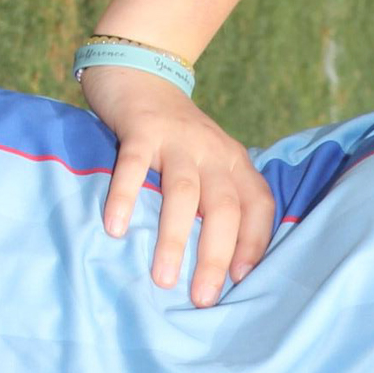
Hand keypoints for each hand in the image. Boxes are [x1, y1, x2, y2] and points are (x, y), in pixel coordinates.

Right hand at [76, 64, 277, 306]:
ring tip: (163, 279)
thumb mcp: (211, 163)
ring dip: (175, 238)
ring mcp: (178, 139)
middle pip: (224, 208)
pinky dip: (124, 196)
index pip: (259, 206)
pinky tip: (115, 229)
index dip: (255, 244)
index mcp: (236, 163)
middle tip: (202, 298)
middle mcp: (214, 152)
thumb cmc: (177, 137)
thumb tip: (224, 268)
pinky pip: (133, 166)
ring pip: (184, 193)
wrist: (141, 74)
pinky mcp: (142, 129)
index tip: (242, 281)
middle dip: (216, 256)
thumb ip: (221, 201)